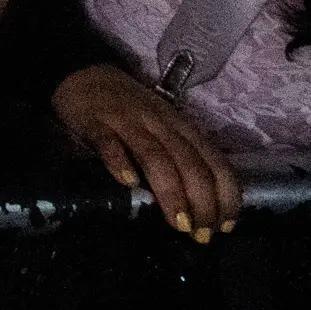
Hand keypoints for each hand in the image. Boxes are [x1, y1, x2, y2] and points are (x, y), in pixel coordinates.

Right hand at [51, 64, 239, 240]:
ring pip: (156, 157)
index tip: (224, 226)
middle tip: (200, 234)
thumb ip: (179, 157)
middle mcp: (161, 124)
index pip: (214, 162)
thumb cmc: (131, 109)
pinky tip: (127, 183)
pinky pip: (109, 142)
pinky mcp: (95, 121)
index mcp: (182, 128)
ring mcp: (128, 122)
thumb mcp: (164, 128)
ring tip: (177, 223)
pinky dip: (119, 162)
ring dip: (171, 191)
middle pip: (189, 163)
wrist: (85, 74)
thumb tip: (200, 204)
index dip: (225, 195)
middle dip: (201, 202)